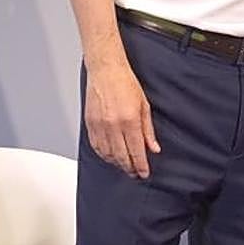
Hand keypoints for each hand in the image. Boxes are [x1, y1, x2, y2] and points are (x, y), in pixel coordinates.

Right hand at [84, 60, 159, 178]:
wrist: (106, 71)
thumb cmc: (125, 83)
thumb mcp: (144, 106)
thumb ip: (148, 130)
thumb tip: (153, 147)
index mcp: (129, 120)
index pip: (136, 151)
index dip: (141, 165)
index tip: (144, 173)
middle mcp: (113, 125)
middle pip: (121, 156)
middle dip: (129, 168)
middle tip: (135, 173)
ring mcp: (100, 126)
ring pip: (107, 154)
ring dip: (116, 163)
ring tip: (124, 166)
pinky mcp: (90, 124)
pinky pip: (96, 147)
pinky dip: (103, 155)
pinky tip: (110, 157)